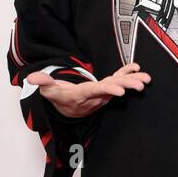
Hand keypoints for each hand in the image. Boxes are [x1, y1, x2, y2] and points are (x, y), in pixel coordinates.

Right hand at [25, 62, 150, 117]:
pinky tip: (137, 68)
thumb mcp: (47, 91)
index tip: (121, 92)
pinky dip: (127, 73)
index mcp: (82, 95)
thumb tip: (31, 77)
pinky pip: (117, 80)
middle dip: (126, 86)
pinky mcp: (105, 87)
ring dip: (132, 82)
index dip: (108, 91)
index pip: (96, 92)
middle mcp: (95, 95)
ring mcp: (102, 92)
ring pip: (118, 86)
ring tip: (146, 80)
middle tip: (141, 85)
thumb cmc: (58, 97)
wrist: (67, 108)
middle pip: (112, 89)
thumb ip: (42, 83)